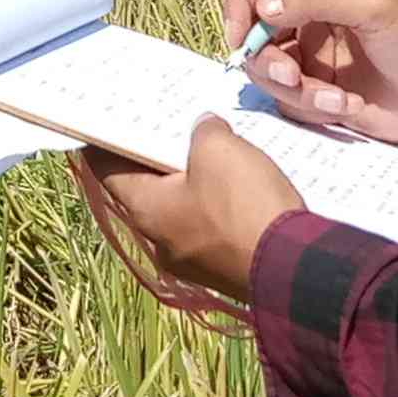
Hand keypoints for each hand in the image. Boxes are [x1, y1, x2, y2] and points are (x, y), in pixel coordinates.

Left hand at [72, 115, 302, 309]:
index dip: (104, 145)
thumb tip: (204, 131)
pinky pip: (214, 230)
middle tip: (164, 131)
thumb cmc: (243, 205)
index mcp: (147, 211)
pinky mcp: (226, 269)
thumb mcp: (219, 150)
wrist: (294, 268)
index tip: (103, 126)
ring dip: (193, 184)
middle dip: (156, 161)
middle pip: (148, 192)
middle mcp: (162, 242)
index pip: (109, 172)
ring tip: (210, 152)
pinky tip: (240, 186)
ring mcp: (195, 262)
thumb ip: (203, 133)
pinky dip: (219, 206)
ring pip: (184, 212)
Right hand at [220, 0, 397, 170]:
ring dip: (294, 90)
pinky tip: (348, 107)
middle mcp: (311, 15)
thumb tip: (261, 8)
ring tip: (335, 99)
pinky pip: (289, 102)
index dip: (241, 6)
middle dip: (266, 60)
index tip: (242, 38)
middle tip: (291, 78)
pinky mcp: (319, 91)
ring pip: (267, 73)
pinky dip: (312, 107)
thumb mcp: (374, 6)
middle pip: (253, 32)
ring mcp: (313, 56)